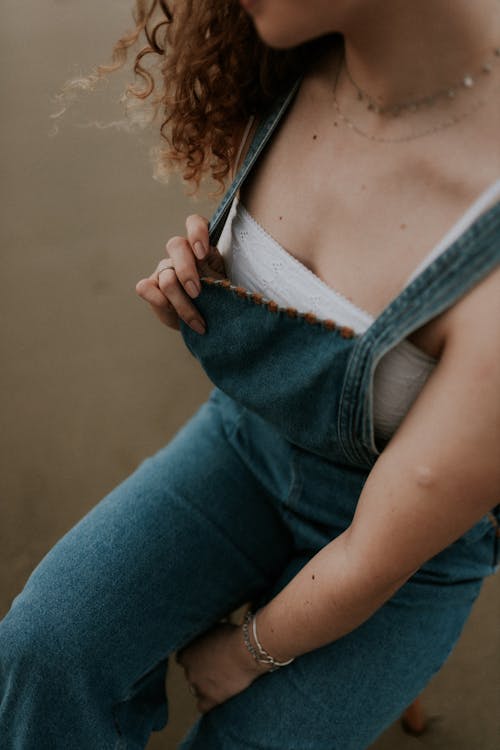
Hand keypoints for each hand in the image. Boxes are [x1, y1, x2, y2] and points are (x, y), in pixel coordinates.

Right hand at [135, 213, 225, 333]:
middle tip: (197, 293)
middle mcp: (182, 254)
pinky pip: (145, 288)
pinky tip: (171, 311)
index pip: (194, 224)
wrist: (206, 322)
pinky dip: (158, 300)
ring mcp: (164, 269)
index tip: (202, 254)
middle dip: (186, 271)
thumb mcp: (225, 286)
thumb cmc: (219, 300)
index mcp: (202, 247)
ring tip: (198, 321)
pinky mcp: (151, 286)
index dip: (197, 233)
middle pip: (175, 246)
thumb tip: (219, 279)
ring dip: (183, 303)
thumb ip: (220, 276)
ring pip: (167, 278)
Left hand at [176, 622, 270, 713]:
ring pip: (196, 690)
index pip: (183, 658)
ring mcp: (199, 686)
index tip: (204, 656)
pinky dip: (208, 703)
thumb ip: (205, 638)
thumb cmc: (233, 636)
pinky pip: (203, 706)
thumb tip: (207, 638)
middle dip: (201, 671)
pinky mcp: (211, 698)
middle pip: (191, 674)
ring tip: (221, 680)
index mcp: (187, 653)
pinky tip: (217, 696)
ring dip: (205, 686)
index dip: (195, 657)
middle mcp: (189, 670)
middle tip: (217, 666)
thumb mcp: (214, 630)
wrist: (246, 651)